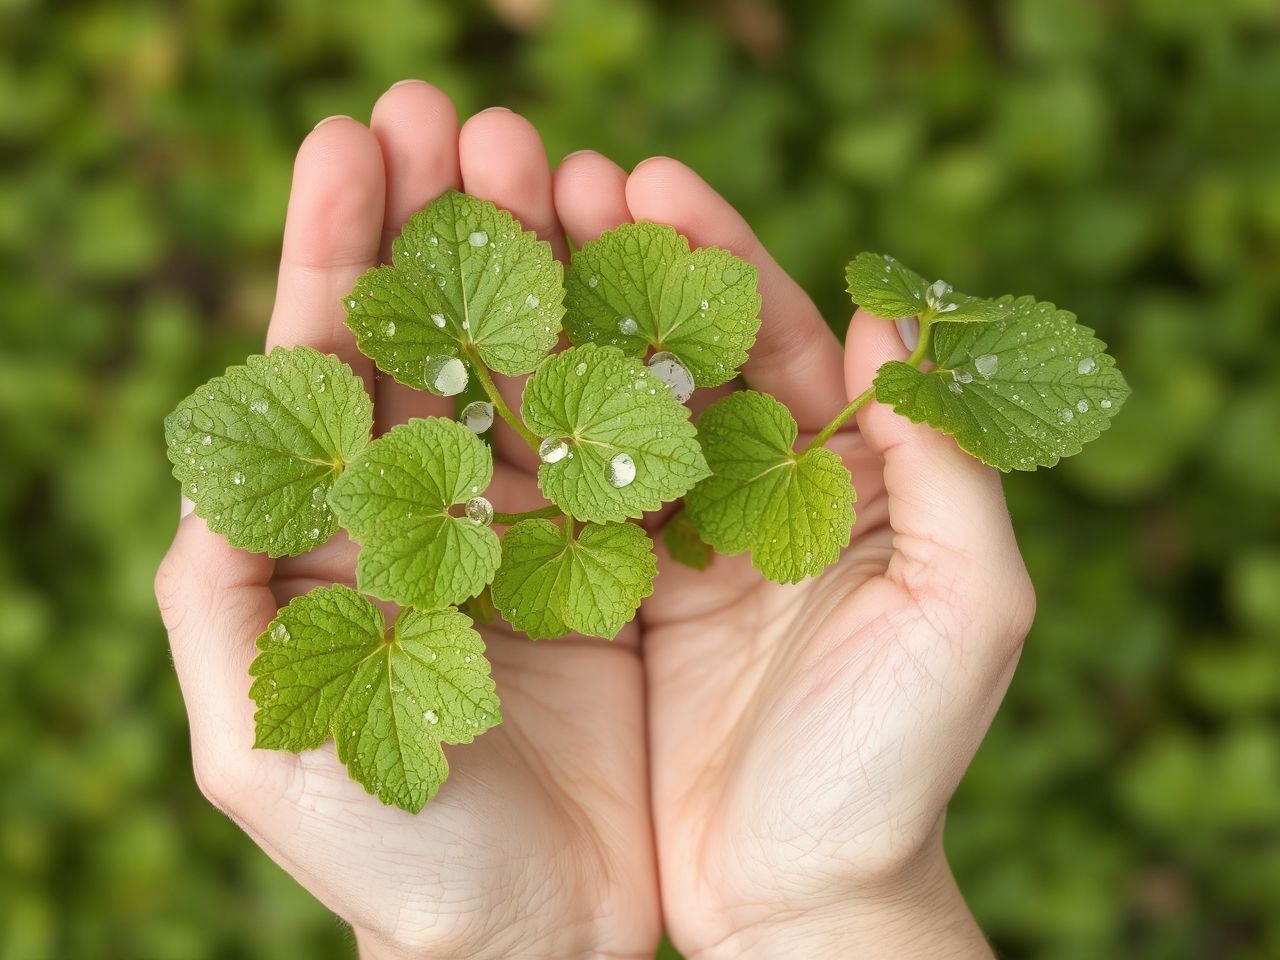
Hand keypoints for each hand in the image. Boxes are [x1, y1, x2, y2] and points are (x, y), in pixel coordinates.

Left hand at [155, 83, 658, 958]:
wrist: (544, 936)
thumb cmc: (394, 855)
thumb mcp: (262, 743)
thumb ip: (214, 597)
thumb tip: (205, 459)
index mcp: (345, 537)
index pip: (332, 368)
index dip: (338, 252)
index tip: (354, 139)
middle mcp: (440, 512)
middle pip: (438, 341)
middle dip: (442, 224)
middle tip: (460, 114)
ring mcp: (537, 524)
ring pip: (537, 367)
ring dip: (541, 260)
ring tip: (552, 158)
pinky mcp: (627, 558)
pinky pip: (631, 436)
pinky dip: (635, 354)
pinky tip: (645, 273)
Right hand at [554, 156, 1033, 956]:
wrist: (801, 901)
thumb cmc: (896, 767)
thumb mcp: (966, 608)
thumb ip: (948, 463)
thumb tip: (895, 321)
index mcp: (836, 480)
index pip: (772, 335)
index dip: (714, 252)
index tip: (648, 179)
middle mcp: (742, 495)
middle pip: (669, 349)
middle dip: (606, 257)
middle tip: (534, 169)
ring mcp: (660, 546)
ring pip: (595, 407)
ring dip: (542, 322)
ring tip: (480, 235)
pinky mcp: (592, 604)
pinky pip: (543, 500)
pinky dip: (503, 433)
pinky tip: (452, 369)